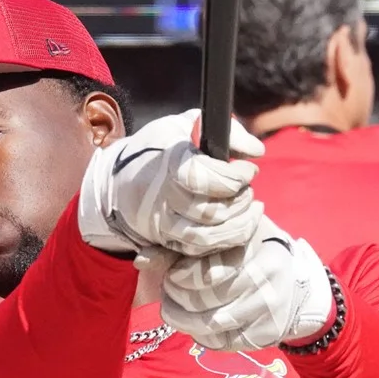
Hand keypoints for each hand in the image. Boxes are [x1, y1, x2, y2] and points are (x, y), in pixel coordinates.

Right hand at [78, 109, 264, 256]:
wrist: (121, 178)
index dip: (233, 176)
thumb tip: (257, 152)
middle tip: (248, 188)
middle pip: (209, 212)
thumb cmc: (161, 146)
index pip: (203, 177)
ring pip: (206, 238)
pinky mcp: (166, 242)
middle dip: (239, 201)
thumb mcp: (188, 124)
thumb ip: (228, 132)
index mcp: (167, 164)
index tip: (248, 169)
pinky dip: (226, 242)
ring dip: (238, 226)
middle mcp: (162, 198)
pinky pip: (200, 252)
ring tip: (250, 208)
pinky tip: (239, 225)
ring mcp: (163, 224)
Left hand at [158, 215, 334, 351]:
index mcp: (258, 249)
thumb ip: (180, 246)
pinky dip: (201, 336)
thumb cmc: (247, 251)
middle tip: (167, 292)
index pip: (207, 272)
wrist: (294, 280)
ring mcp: (271, 312)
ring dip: (183, 320)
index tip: (171, 274)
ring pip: (212, 325)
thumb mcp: (220, 239)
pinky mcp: (267, 336)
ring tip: (174, 309)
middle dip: (176, 299)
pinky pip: (223, 344)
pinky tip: (196, 323)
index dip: (180, 276)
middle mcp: (270, 282)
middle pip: (207, 301)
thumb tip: (141, 259)